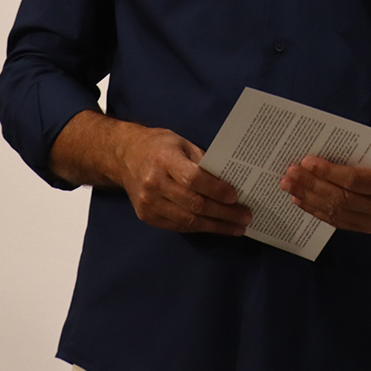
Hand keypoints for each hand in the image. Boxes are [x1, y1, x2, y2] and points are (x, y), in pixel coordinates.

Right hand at [117, 127, 252, 234]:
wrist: (125, 156)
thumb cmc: (159, 147)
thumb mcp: (182, 143)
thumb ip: (203, 162)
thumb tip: (230, 181)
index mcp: (164, 160)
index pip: (193, 179)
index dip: (216, 189)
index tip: (236, 196)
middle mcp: (153, 183)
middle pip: (194, 203)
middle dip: (224, 213)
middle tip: (245, 217)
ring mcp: (148, 203)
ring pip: (188, 220)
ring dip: (216, 226)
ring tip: (237, 227)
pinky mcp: (147, 216)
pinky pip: (179, 226)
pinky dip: (200, 227)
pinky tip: (216, 227)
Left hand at [279, 131, 370, 233]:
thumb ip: (350, 151)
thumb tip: (312, 155)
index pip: (352, 180)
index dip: (327, 172)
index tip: (306, 161)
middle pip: (340, 198)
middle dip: (311, 185)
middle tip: (289, 173)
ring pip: (335, 211)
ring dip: (308, 198)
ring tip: (289, 185)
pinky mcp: (366, 227)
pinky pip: (336, 220)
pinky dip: (315, 210)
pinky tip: (299, 199)